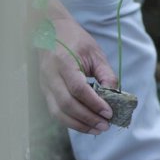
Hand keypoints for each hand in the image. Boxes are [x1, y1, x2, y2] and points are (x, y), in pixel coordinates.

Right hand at [38, 6, 116, 133]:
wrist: (51, 30)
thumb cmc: (76, 41)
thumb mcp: (96, 53)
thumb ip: (107, 75)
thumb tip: (115, 97)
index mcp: (63, 62)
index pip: (78, 89)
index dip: (94, 103)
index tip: (109, 113)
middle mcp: (50, 74)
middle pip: (67, 104)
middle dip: (88, 118)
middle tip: (105, 125)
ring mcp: (44, 84)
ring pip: (58, 112)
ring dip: (79, 125)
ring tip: (97, 129)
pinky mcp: (44, 91)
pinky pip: (55, 111)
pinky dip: (70, 121)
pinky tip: (85, 125)